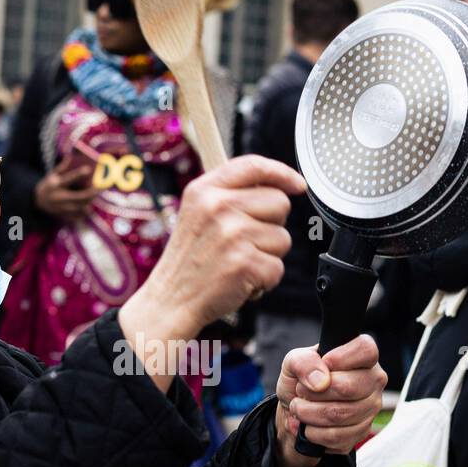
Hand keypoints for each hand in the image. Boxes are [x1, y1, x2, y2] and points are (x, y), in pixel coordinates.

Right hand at [34, 156, 96, 221]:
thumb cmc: (49, 184)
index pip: (69, 179)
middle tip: (101, 187)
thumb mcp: (52, 174)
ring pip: (82, 207)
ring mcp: (62, 208)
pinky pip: (79, 216)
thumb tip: (71, 155)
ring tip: (95, 196)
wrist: (38, 201)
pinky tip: (88, 206)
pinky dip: (86, 211)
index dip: (79, 174)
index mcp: (55, 184)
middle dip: (93, 192)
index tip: (89, 169)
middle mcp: (59, 197)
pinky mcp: (64, 216)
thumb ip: (63, 166)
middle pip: (80, 196)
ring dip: (90, 202)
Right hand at [116, 155, 303, 393]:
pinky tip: (241, 280)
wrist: (171, 300)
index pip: (254, 166)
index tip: (297, 184)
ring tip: (239, 262)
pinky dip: (265, 280)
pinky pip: (278, 267)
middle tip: (245, 242)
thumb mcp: (197, 213)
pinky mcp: (245, 264)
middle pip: (279, 202)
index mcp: (204, 190)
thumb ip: (230, 193)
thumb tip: (278, 184)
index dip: (282, 173)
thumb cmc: (190, 260)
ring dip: (268, 255)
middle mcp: (218, 207)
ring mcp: (232, 235)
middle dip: (272, 224)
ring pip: (283, 238)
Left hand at [273, 334, 386, 466]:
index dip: (342, 358)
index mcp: (362, 356)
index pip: (366, 349)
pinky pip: (337, 436)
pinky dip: (314, 432)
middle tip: (300, 391)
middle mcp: (373, 380)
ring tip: (298, 408)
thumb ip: (303, 362)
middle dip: (314, 393)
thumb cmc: (301, 381)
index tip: (324, 364)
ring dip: (309, 413)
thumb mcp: (293, 362)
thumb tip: (321, 381)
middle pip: (351, 387)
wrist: (295, 412)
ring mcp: (371, 407)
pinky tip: (308, 426)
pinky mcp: (362, 431)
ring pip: (341, 415)